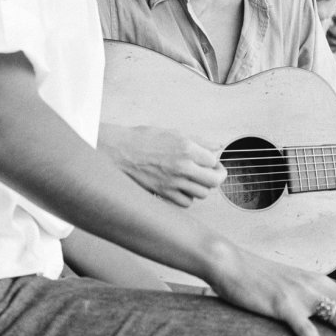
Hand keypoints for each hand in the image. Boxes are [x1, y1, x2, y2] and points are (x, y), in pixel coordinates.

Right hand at [98, 123, 226, 206]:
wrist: (118, 151)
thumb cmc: (142, 139)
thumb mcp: (173, 133)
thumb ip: (198, 141)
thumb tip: (217, 146)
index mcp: (186, 148)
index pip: (214, 161)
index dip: (215, 162)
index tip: (212, 161)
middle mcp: (182, 167)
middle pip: (213, 181)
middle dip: (217, 177)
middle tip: (213, 173)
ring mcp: (172, 182)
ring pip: (202, 194)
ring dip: (202, 187)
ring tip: (195, 179)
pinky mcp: (163, 194)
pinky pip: (186, 203)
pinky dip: (188, 197)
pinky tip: (182, 188)